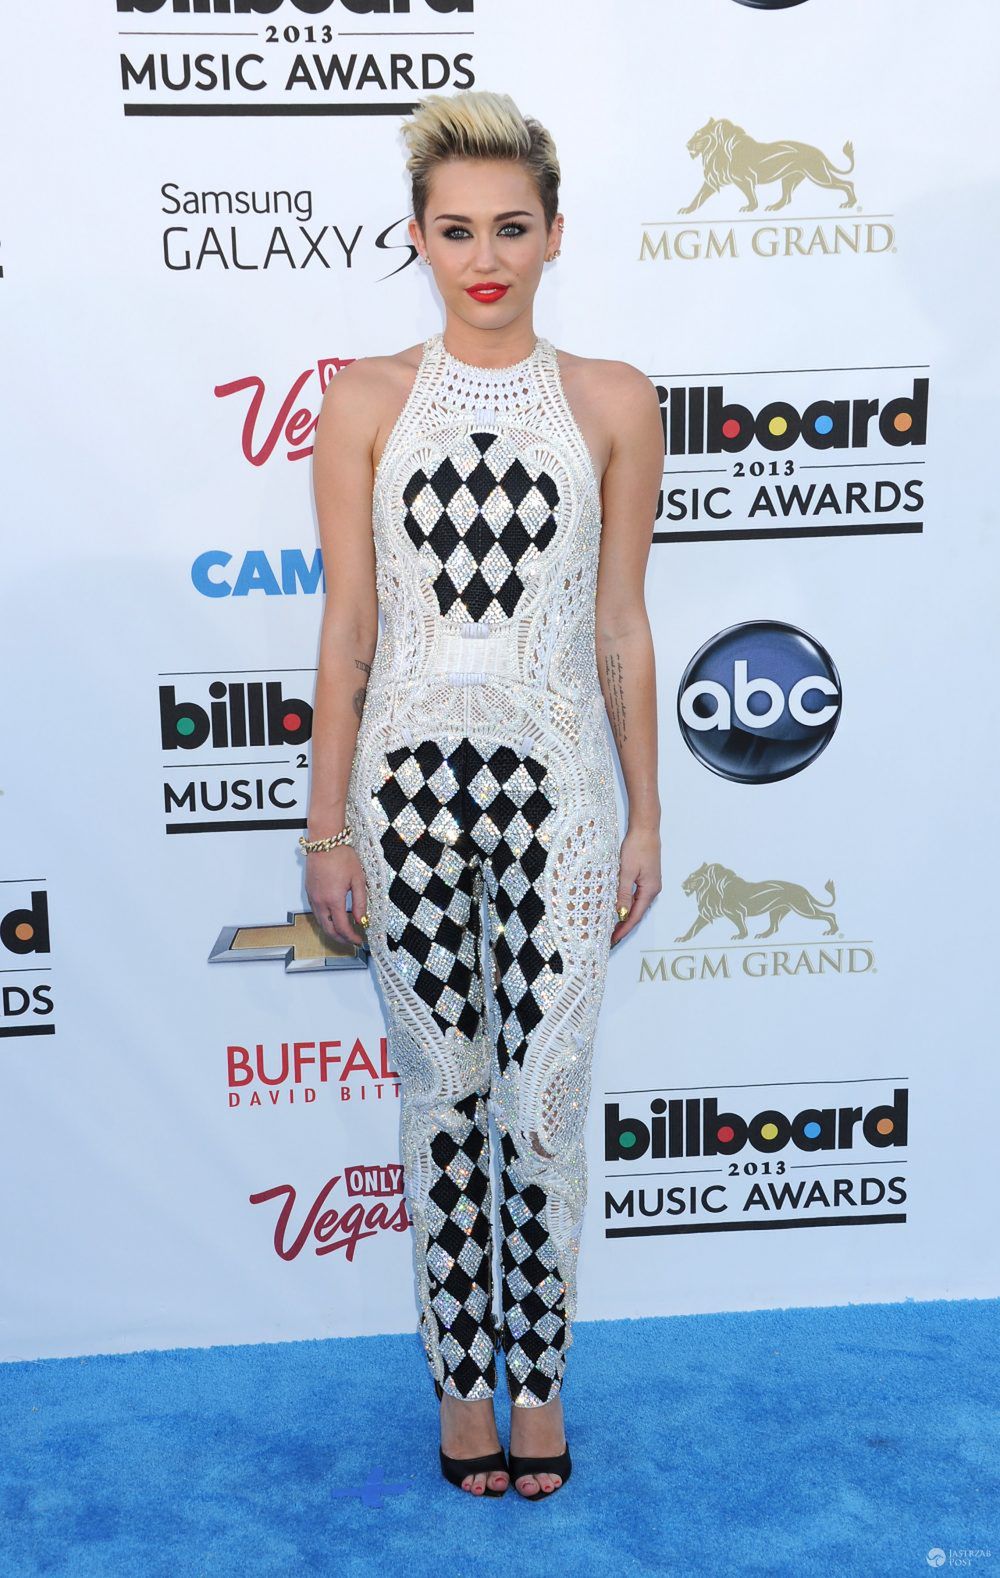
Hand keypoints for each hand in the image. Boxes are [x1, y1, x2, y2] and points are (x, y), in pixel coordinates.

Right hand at [305, 846, 367, 946]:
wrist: (325, 841)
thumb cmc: (342, 857)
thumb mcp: (358, 879)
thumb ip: (360, 902)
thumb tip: (361, 920)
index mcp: (333, 900)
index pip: (342, 928)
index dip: (351, 938)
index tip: (360, 941)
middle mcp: (320, 901)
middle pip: (328, 929)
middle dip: (341, 939)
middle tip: (352, 941)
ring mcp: (312, 897)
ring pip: (320, 922)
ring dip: (332, 930)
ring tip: (345, 931)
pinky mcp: (309, 891)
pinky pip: (316, 912)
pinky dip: (325, 920)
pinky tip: (334, 918)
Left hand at [612, 826, 660, 945]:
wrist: (646, 829)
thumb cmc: (637, 847)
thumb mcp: (626, 871)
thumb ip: (624, 893)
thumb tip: (621, 913)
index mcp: (650, 890)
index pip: (635, 916)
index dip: (624, 929)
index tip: (613, 939)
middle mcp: (653, 889)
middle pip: (637, 913)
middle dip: (624, 925)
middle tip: (610, 936)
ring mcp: (651, 883)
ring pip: (637, 905)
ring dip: (625, 916)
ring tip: (612, 925)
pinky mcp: (647, 878)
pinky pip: (637, 896)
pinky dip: (628, 904)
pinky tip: (619, 907)